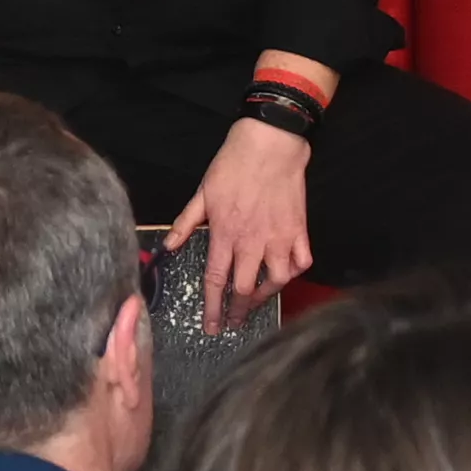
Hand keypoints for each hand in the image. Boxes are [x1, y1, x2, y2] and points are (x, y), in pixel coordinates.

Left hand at [176, 116, 314, 325]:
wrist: (270, 144)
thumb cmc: (233, 165)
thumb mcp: (202, 193)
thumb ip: (185, 223)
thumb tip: (168, 247)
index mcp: (225, 234)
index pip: (216, 280)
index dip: (213, 307)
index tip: (211, 326)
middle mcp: (253, 242)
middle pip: (246, 288)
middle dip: (239, 310)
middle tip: (235, 322)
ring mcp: (279, 237)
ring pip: (276, 280)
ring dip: (266, 295)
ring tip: (258, 300)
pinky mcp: (299, 230)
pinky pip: (302, 261)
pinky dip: (295, 271)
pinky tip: (285, 273)